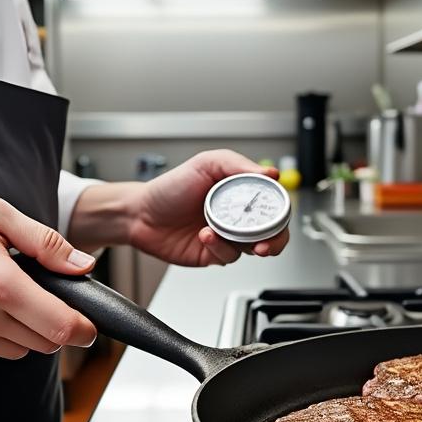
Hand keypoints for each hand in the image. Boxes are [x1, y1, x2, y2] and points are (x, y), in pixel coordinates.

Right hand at [0, 195, 97, 358]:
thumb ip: (45, 242)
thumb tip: (82, 266)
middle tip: (42, 293)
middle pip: (46, 343)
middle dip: (56, 323)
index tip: (90, 323)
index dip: (84, 328)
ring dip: (27, 330)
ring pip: (21, 351)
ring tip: (7, 295)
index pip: (60, 326)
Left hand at [130, 149, 290, 265]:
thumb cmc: (170, 187)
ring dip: (239, 242)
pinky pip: (228, 257)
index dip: (281, 212)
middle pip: (272, 232)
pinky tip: (204, 236)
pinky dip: (219, 247)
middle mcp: (237, 215)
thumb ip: (238, 165)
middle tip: (265, 243)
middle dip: (274, 240)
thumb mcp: (205, 164)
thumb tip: (270, 172)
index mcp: (240, 192)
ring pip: (251, 248)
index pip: (273, 203)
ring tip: (216, 230)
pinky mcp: (215, 254)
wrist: (140, 214)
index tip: (278, 216)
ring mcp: (227, 236)